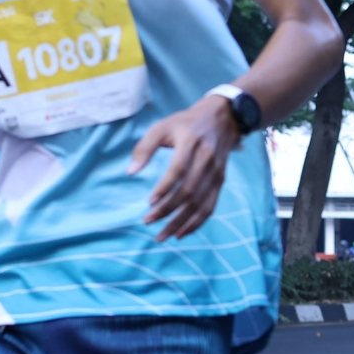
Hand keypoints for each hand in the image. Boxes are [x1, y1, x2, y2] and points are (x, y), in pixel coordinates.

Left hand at [127, 95, 240, 241]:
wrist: (223, 118)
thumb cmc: (186, 123)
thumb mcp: (162, 127)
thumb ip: (144, 147)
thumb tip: (131, 172)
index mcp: (191, 143)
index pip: (179, 169)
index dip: (165, 187)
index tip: (149, 202)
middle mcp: (207, 160)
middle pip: (189, 191)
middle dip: (168, 210)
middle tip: (148, 222)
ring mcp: (216, 173)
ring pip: (200, 204)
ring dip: (181, 222)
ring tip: (163, 235)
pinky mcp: (220, 182)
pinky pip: (210, 206)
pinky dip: (197, 222)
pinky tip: (182, 232)